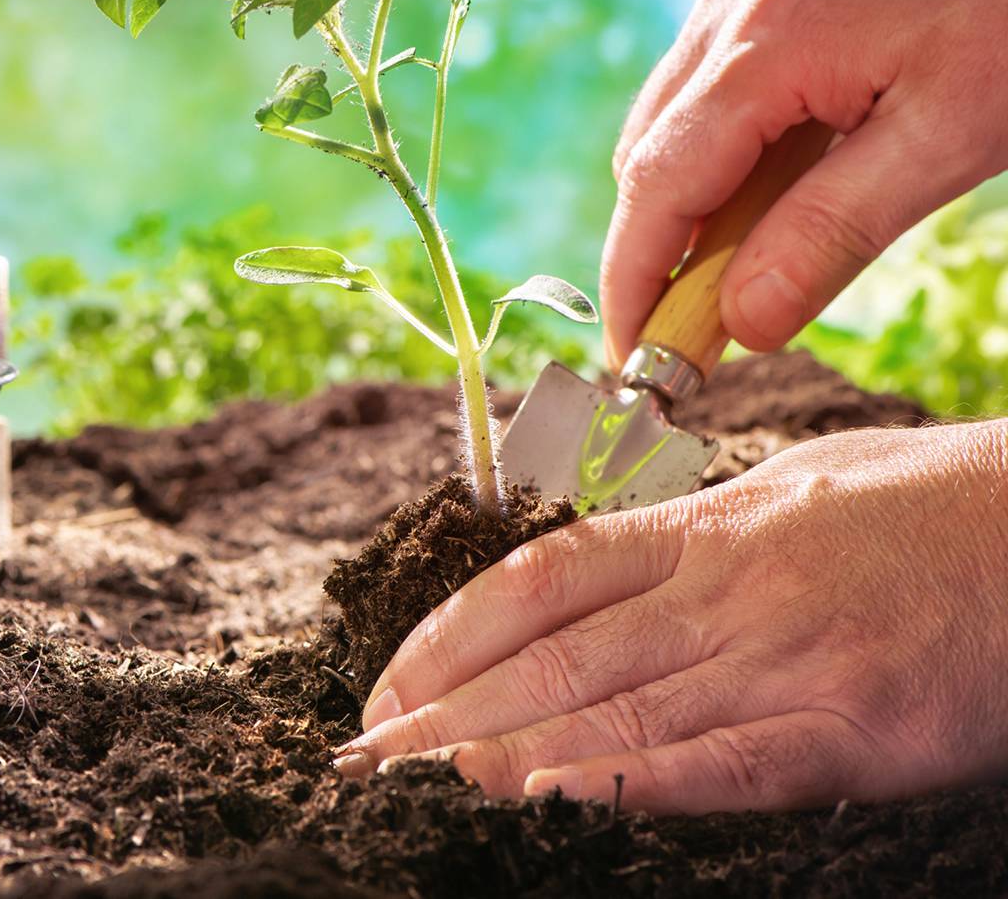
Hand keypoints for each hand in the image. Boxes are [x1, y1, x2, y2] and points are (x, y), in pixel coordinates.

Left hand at [332, 421, 1007, 813]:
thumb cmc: (927, 505)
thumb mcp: (793, 486)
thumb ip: (696, 532)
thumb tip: (610, 566)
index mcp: (703, 528)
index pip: (541, 579)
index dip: (450, 631)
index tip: (389, 678)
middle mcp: (723, 589)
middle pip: (557, 657)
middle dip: (450, 709)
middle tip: (367, 756)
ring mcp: (784, 655)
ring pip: (618, 713)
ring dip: (509, 755)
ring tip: (424, 787)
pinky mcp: (853, 726)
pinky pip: (728, 764)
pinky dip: (636, 786)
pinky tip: (560, 808)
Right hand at [602, 0, 1007, 365]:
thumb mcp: (953, 140)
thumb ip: (832, 234)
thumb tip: (740, 324)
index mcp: (767, 39)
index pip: (657, 185)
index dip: (634, 279)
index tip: (632, 355)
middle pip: (653, 142)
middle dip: (664, 236)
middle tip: (703, 315)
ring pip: (683, 90)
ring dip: (705, 168)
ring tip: (766, 223)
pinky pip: (718, 35)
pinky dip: (736, 101)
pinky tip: (800, 120)